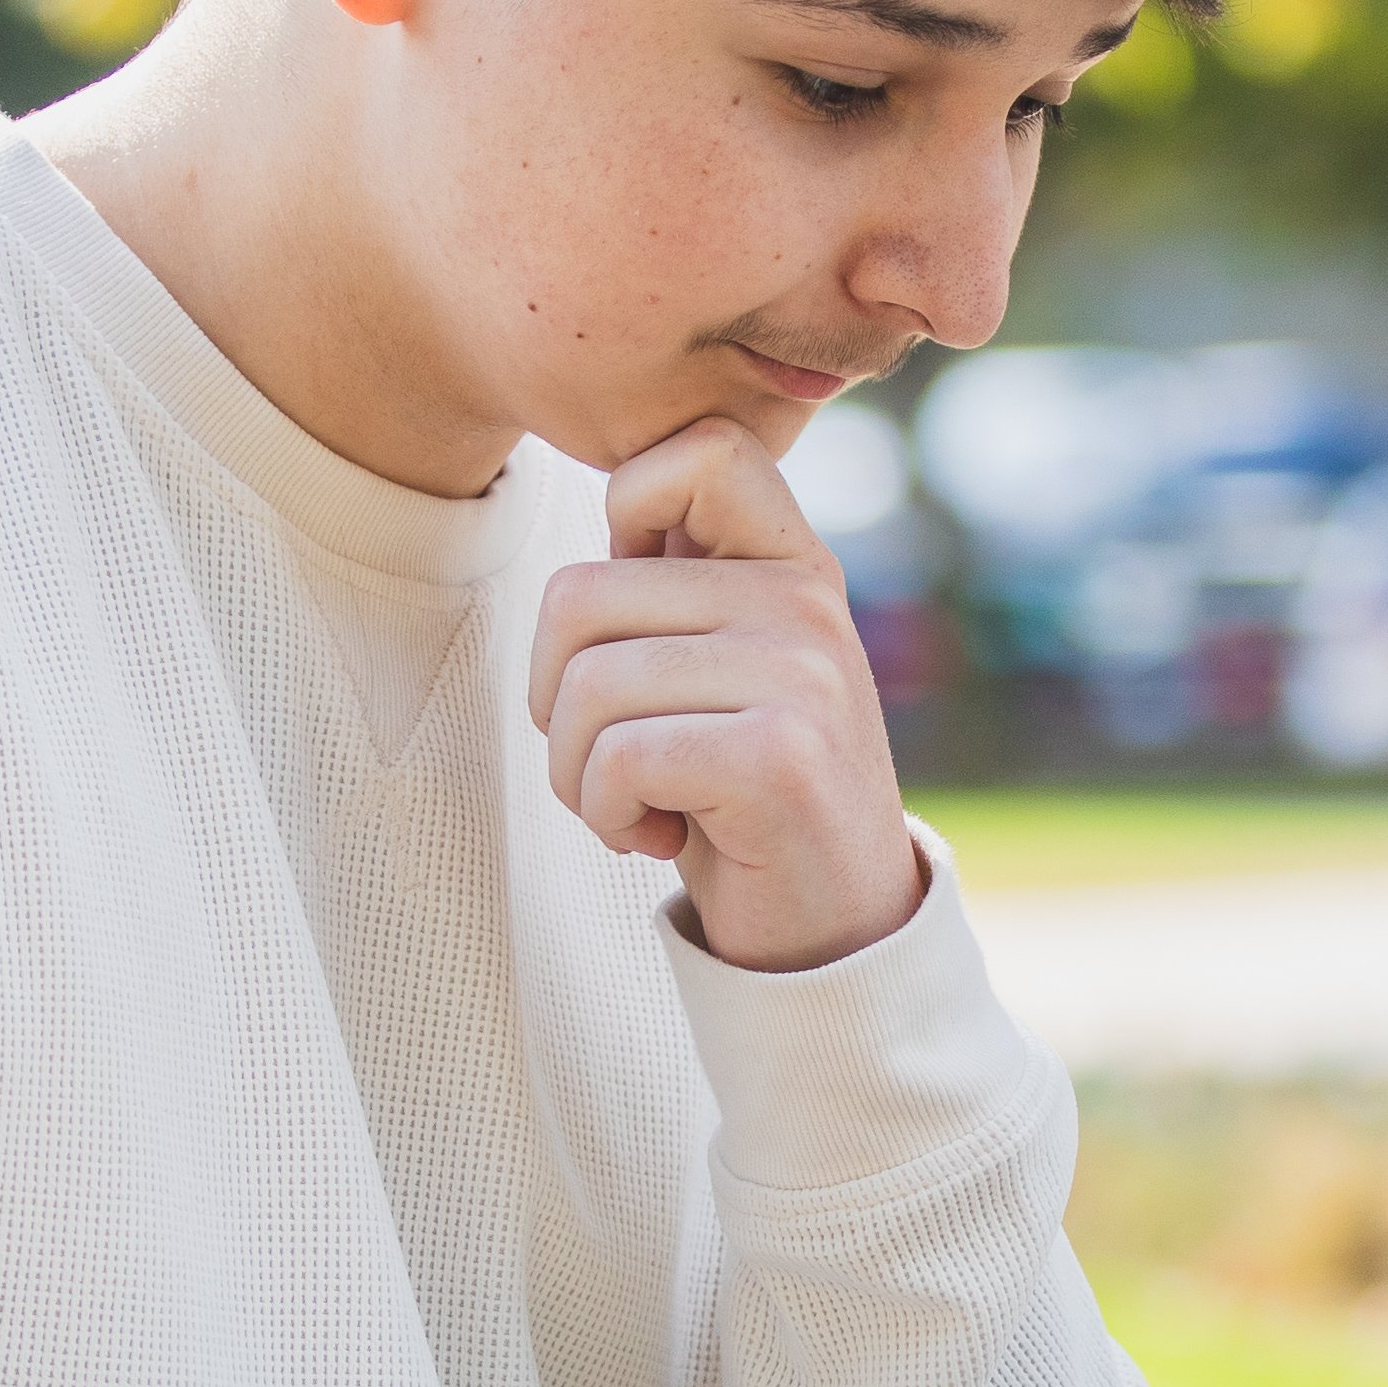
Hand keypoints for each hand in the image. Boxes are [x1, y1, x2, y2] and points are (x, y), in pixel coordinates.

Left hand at [528, 417, 927, 975]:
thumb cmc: (742, 800)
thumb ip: (681, 584)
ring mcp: (804, 673)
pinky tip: (659, 838)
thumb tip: (611, 504)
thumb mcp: (719, 670)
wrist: (830, 934)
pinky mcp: (782, 753)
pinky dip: (606, 814)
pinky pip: (618, 757)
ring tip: (636, 805)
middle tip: (612, 760)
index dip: (623, 519)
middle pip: (578, 595)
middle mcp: (808, 601)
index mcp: (793, 564)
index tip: (638, 630)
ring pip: (586, 686)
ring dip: (576, 772)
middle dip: (557, 701)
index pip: (695, 452)